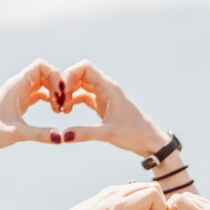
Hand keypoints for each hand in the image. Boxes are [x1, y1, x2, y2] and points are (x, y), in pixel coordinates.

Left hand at [0, 61, 73, 150]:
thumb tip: (62, 138)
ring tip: (61, 110)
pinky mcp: (21, 102)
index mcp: (16, 86)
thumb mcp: (18, 133)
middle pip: (45, 73)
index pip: (40, 66)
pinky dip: (51, 99)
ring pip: (44, 83)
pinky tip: (56, 112)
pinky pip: (40, 93)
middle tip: (65, 104)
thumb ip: (41, 134)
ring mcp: (19, 93)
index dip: (55, 75)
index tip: (62, 93)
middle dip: (59, 85)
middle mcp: (18, 86)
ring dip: (56, 93)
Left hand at [44, 182, 174, 209]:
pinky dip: (140, 200)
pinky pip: (131, 188)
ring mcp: (110, 191)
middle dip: (161, 206)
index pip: (154, 195)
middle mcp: (116, 195)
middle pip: (152, 188)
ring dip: (151, 202)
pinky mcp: (105, 192)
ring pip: (142, 186)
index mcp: (120, 209)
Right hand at [55, 62, 170, 157]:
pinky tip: (68, 112)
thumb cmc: (136, 135)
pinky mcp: (104, 105)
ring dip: (68, 94)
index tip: (62, 91)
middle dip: (65, 86)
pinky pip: (84, 96)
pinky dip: (74, 101)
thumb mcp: (109, 134)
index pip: (85, 67)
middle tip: (58, 103)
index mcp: (109, 88)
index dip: (69, 75)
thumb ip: (85, 133)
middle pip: (79, 75)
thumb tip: (63, 136)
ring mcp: (105, 96)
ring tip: (61, 110)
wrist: (151, 142)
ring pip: (80, 86)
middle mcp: (106, 88)